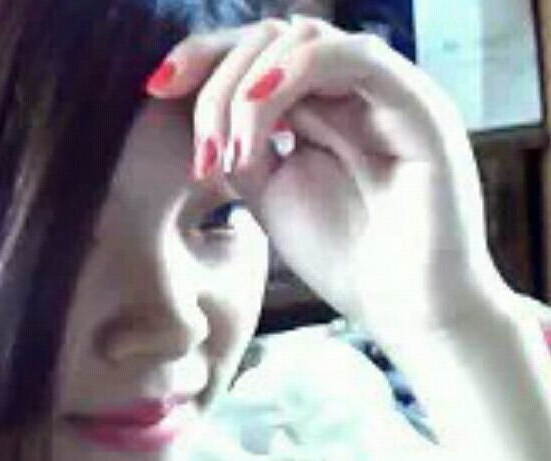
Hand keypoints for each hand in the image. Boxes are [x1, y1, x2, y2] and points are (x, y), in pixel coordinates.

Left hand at [145, 14, 512, 348]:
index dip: (204, 62)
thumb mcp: (271, 196)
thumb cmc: (345, 259)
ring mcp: (386, 95)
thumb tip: (211, 116)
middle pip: (272, 40)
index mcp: (320, 112)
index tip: (155, 88)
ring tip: (232, 153)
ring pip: (305, 41)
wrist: (404, 308)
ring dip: (248, 86)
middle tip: (202, 149)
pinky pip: (352, 58)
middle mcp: (352, 93)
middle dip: (218, 79)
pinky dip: (295, 73)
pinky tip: (258, 107)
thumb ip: (245, 148)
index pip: (258, 59)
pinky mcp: (417, 105)